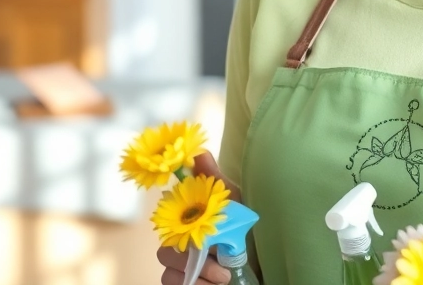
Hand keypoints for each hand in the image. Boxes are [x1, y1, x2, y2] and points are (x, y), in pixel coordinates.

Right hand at [156, 153, 242, 284]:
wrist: (257, 259)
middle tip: (222, 263)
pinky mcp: (183, 282)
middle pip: (166, 250)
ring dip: (198, 276)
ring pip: (169, 272)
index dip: (179, 227)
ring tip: (224, 278)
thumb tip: (199, 150)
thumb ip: (214, 179)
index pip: (166, 221)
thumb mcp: (232, 200)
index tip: (202, 232)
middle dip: (195, 258)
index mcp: (184, 221)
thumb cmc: (240, 226)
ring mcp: (177, 266)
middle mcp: (176, 243)